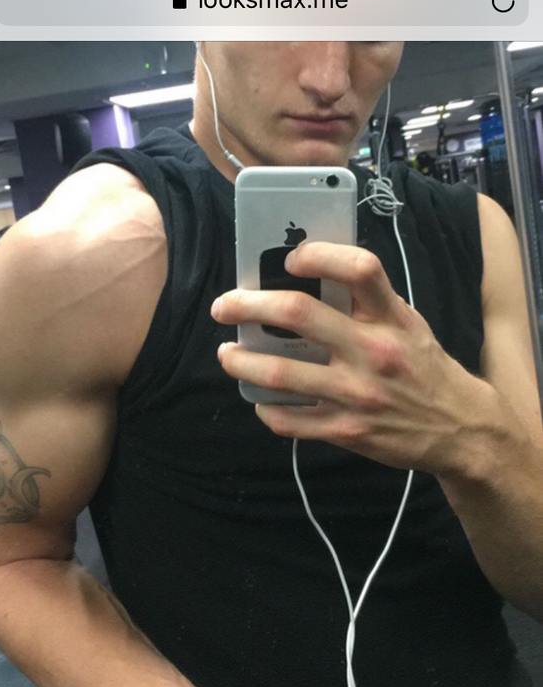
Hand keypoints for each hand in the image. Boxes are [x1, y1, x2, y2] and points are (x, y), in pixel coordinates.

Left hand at [211, 241, 489, 477]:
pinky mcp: (348, 430)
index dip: (317, 255)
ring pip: (282, 375)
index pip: (358, 268)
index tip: (289, 259)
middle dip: (249, 305)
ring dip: (243, 362)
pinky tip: (259, 401)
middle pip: (299, 315)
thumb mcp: (407, 325)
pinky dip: (266, 410)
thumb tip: (307, 281)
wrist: (461, 429)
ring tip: (228, 355)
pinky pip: (290, 421)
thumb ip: (367, 304)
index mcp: (391, 317)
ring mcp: (358, 394)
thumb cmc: (425, 369)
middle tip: (224, 306)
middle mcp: (373, 351)